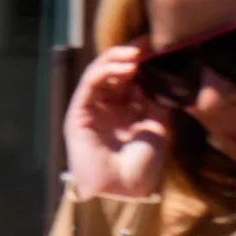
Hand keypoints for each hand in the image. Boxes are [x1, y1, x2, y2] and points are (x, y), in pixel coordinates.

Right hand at [62, 45, 171, 200]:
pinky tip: (125, 67)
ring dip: (116, 59)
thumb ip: (154, 98)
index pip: (129, 76)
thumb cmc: (141, 165)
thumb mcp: (157, 125)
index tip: (157, 47)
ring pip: (98, 73)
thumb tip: (156, 71)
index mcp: (124, 111)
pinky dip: (105, 71)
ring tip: (136, 53)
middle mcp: (106, 108)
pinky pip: (89, 85)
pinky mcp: (77, 115)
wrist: (123, 191)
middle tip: (147, 44)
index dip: (141, 60)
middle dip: (129, 54)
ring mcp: (90, 110)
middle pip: (113, 71)